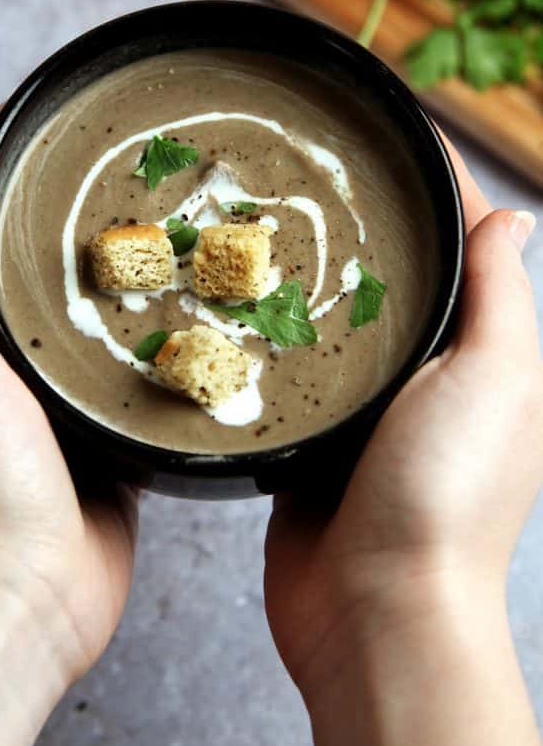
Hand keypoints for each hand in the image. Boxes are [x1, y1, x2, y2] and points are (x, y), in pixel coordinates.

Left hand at [0, 113, 136, 745]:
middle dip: (93, 205)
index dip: (9, 162)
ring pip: (112, 309)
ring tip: (194, 216)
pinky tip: (213, 305)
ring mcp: (72, 391)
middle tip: (150, 157)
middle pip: (54, 258)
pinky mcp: (121, 428)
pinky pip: (152, 368)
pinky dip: (175, 335)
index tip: (56, 112)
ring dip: (143, 267)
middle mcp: (18, 351)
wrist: (23, 593)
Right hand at [265, 138, 541, 696]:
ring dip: (297, 280)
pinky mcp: (305, 439)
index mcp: (477, 356)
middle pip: (387, 280)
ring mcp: (359, 410)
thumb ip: (501, 298)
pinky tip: (230, 304)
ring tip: (253, 221)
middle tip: (299, 170)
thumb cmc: (446, 496)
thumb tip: (516, 218)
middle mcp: (420, 377)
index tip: (387, 134)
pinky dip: (262, 342)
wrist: (375, 612)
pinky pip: (282, 376)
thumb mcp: (495, 379)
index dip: (433, 188)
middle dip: (352, 224)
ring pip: (326, 324)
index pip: (460, 249)